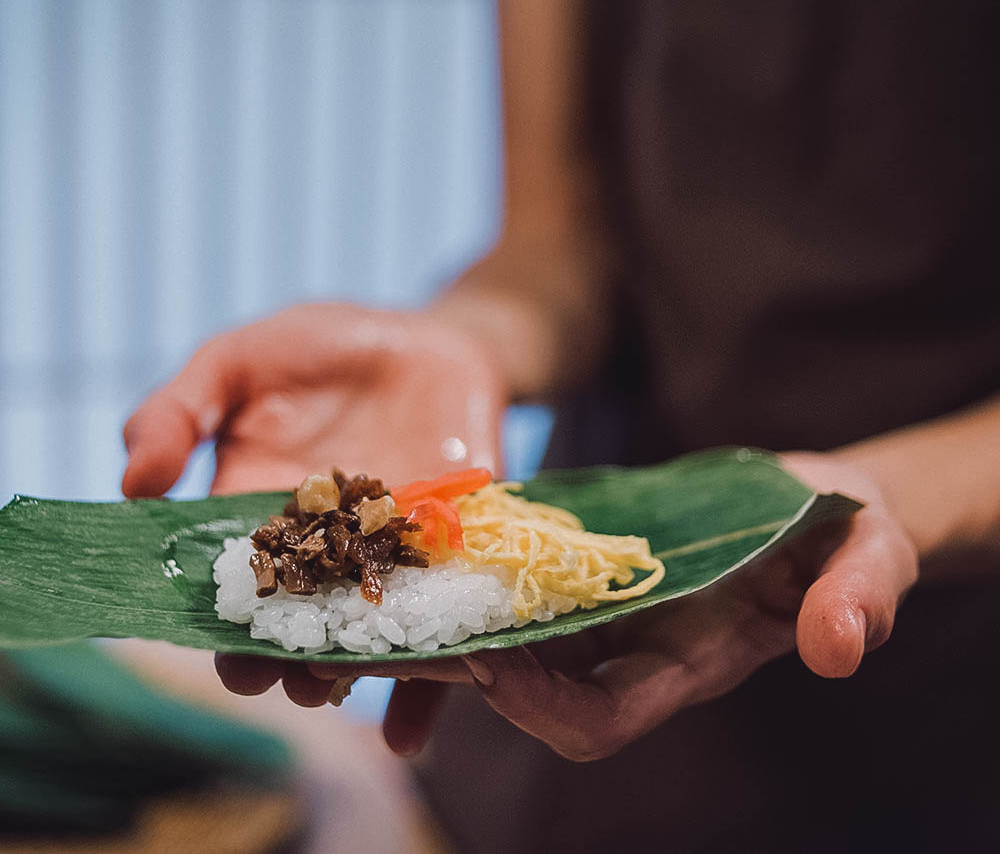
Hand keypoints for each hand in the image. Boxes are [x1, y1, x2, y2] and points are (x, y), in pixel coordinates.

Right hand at [121, 302, 504, 719]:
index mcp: (260, 518)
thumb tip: (131, 484)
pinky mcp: (453, 551)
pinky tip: (441, 706)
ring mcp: (391, 556)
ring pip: (372, 630)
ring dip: (362, 667)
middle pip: (303, 623)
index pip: (237, 587)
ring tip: (351, 685)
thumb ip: (177, 412)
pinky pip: (448, 615)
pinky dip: (448, 659)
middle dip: (292, 660)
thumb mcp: (235, 362)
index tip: (225, 655)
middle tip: (292, 682)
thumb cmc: (319, 348)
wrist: (431, 337)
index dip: (228, 626)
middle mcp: (324, 552)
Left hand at [304, 452, 919, 760]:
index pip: (596, 722)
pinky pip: (501, 586)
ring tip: (356, 603)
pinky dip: (454, 581)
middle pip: (520, 690)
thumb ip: (860, 598)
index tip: (490, 663)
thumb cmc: (841, 536)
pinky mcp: (573, 567)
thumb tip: (838, 648)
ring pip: (495, 641)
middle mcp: (624, 651)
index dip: (540, 709)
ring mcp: (594, 612)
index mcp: (684, 665)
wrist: (811, 503)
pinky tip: (408, 544)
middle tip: (375, 640)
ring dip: (427, 633)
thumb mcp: (871, 557)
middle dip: (448, 677)